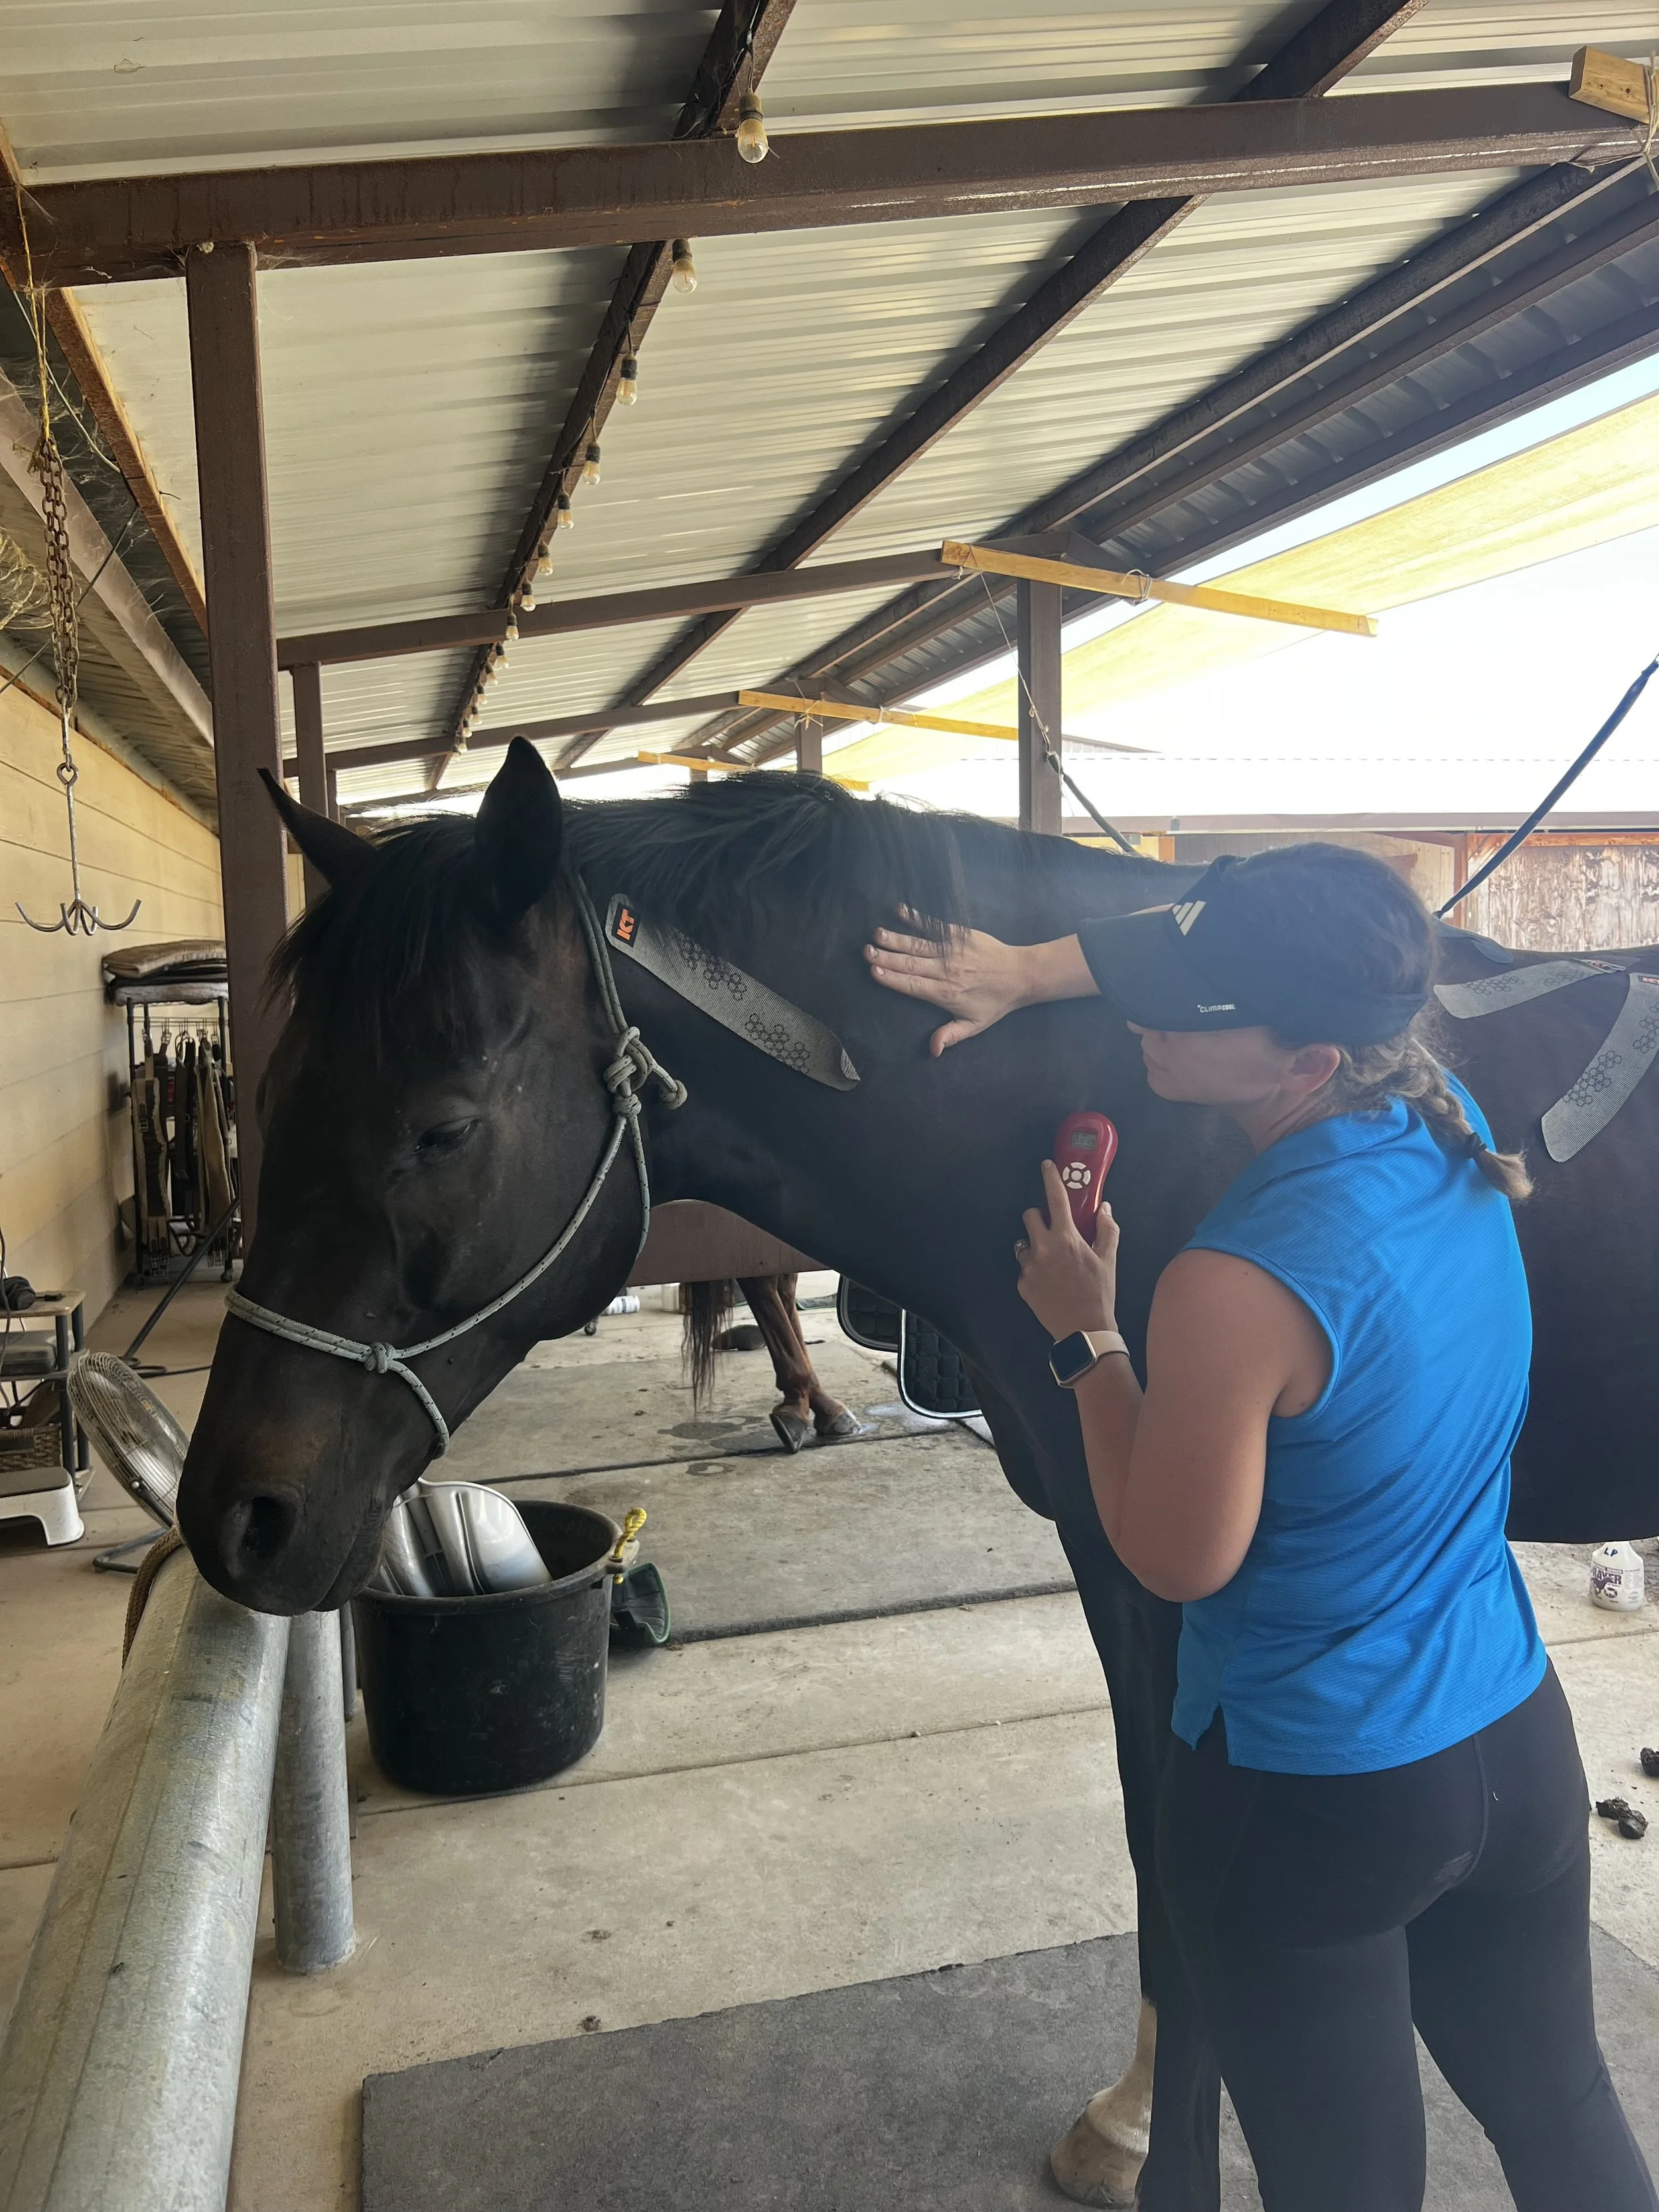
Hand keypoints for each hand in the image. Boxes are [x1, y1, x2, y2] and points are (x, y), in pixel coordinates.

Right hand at [864, 911, 1094, 1055]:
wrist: (1021, 975)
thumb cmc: (995, 1002)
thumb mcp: (975, 1025)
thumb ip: (951, 1035)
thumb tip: (933, 1050)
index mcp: (945, 994)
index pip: (913, 985)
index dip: (892, 978)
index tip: (873, 971)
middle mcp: (946, 971)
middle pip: (911, 963)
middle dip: (887, 957)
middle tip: (866, 951)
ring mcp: (952, 951)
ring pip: (919, 945)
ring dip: (896, 938)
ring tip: (877, 934)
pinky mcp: (960, 935)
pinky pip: (935, 926)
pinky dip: (918, 918)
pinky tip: (901, 911)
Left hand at [1016, 1160, 1120, 1339]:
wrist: (1084, 1330)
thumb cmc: (1100, 1292)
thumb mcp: (1109, 1259)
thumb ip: (1107, 1229)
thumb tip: (1104, 1208)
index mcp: (1066, 1238)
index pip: (1055, 1198)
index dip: (1050, 1178)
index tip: (1046, 1165)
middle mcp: (1043, 1248)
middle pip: (1029, 1216)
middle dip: (1039, 1217)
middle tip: (1053, 1229)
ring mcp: (1029, 1267)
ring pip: (1024, 1243)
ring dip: (1035, 1246)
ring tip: (1052, 1262)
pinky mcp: (1022, 1284)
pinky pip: (1025, 1268)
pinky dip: (1035, 1270)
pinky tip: (1050, 1283)